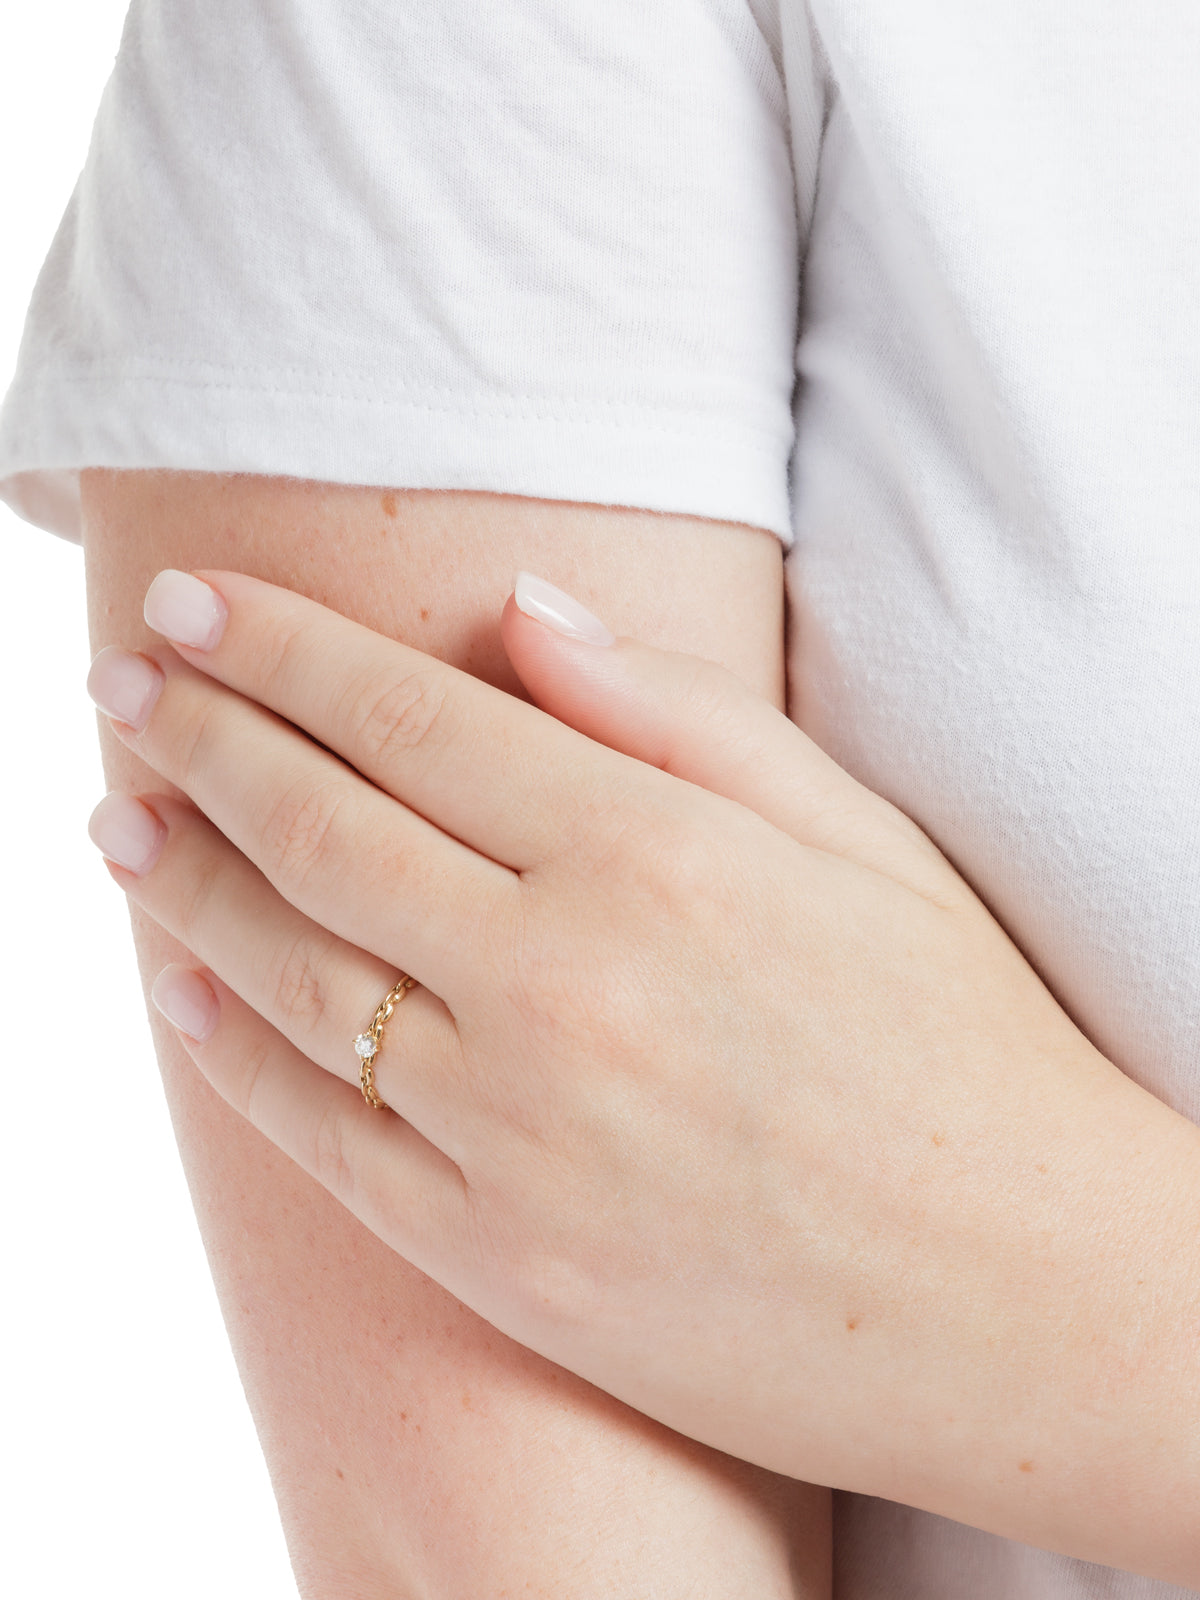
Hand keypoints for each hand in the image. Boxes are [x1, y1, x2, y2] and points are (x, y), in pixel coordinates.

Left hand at [85, 570, 1199, 1579]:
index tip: (191, 601)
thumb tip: (522, 607)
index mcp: (656, 857)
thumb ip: (677, 715)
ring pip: (286, 972)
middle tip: (119, 679)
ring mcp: (514, 1131)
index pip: (412, 716)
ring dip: (177, 877)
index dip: (279, 648)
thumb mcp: (855, 839)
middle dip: (195, 735)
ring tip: (116, 814)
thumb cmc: (961, 1046)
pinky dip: (225, 1046)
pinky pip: (316, 1133)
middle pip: (317, 827)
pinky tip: (170, 981)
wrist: (1025, 1301)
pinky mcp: (495, 1256)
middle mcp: (562, 984)